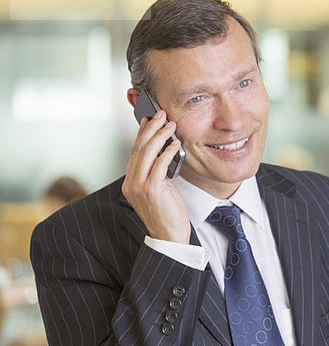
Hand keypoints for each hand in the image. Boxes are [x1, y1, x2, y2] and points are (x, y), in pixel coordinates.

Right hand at [122, 110, 190, 243]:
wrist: (169, 236)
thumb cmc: (167, 213)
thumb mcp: (160, 189)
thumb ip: (158, 172)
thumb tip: (166, 151)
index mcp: (130, 183)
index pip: (135, 152)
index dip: (142, 133)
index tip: (149, 119)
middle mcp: (131, 183)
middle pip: (139, 148)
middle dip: (150, 128)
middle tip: (161, 114)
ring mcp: (139, 186)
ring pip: (147, 153)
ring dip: (160, 135)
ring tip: (170, 124)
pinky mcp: (152, 190)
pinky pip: (160, 164)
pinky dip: (168, 151)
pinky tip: (176, 143)